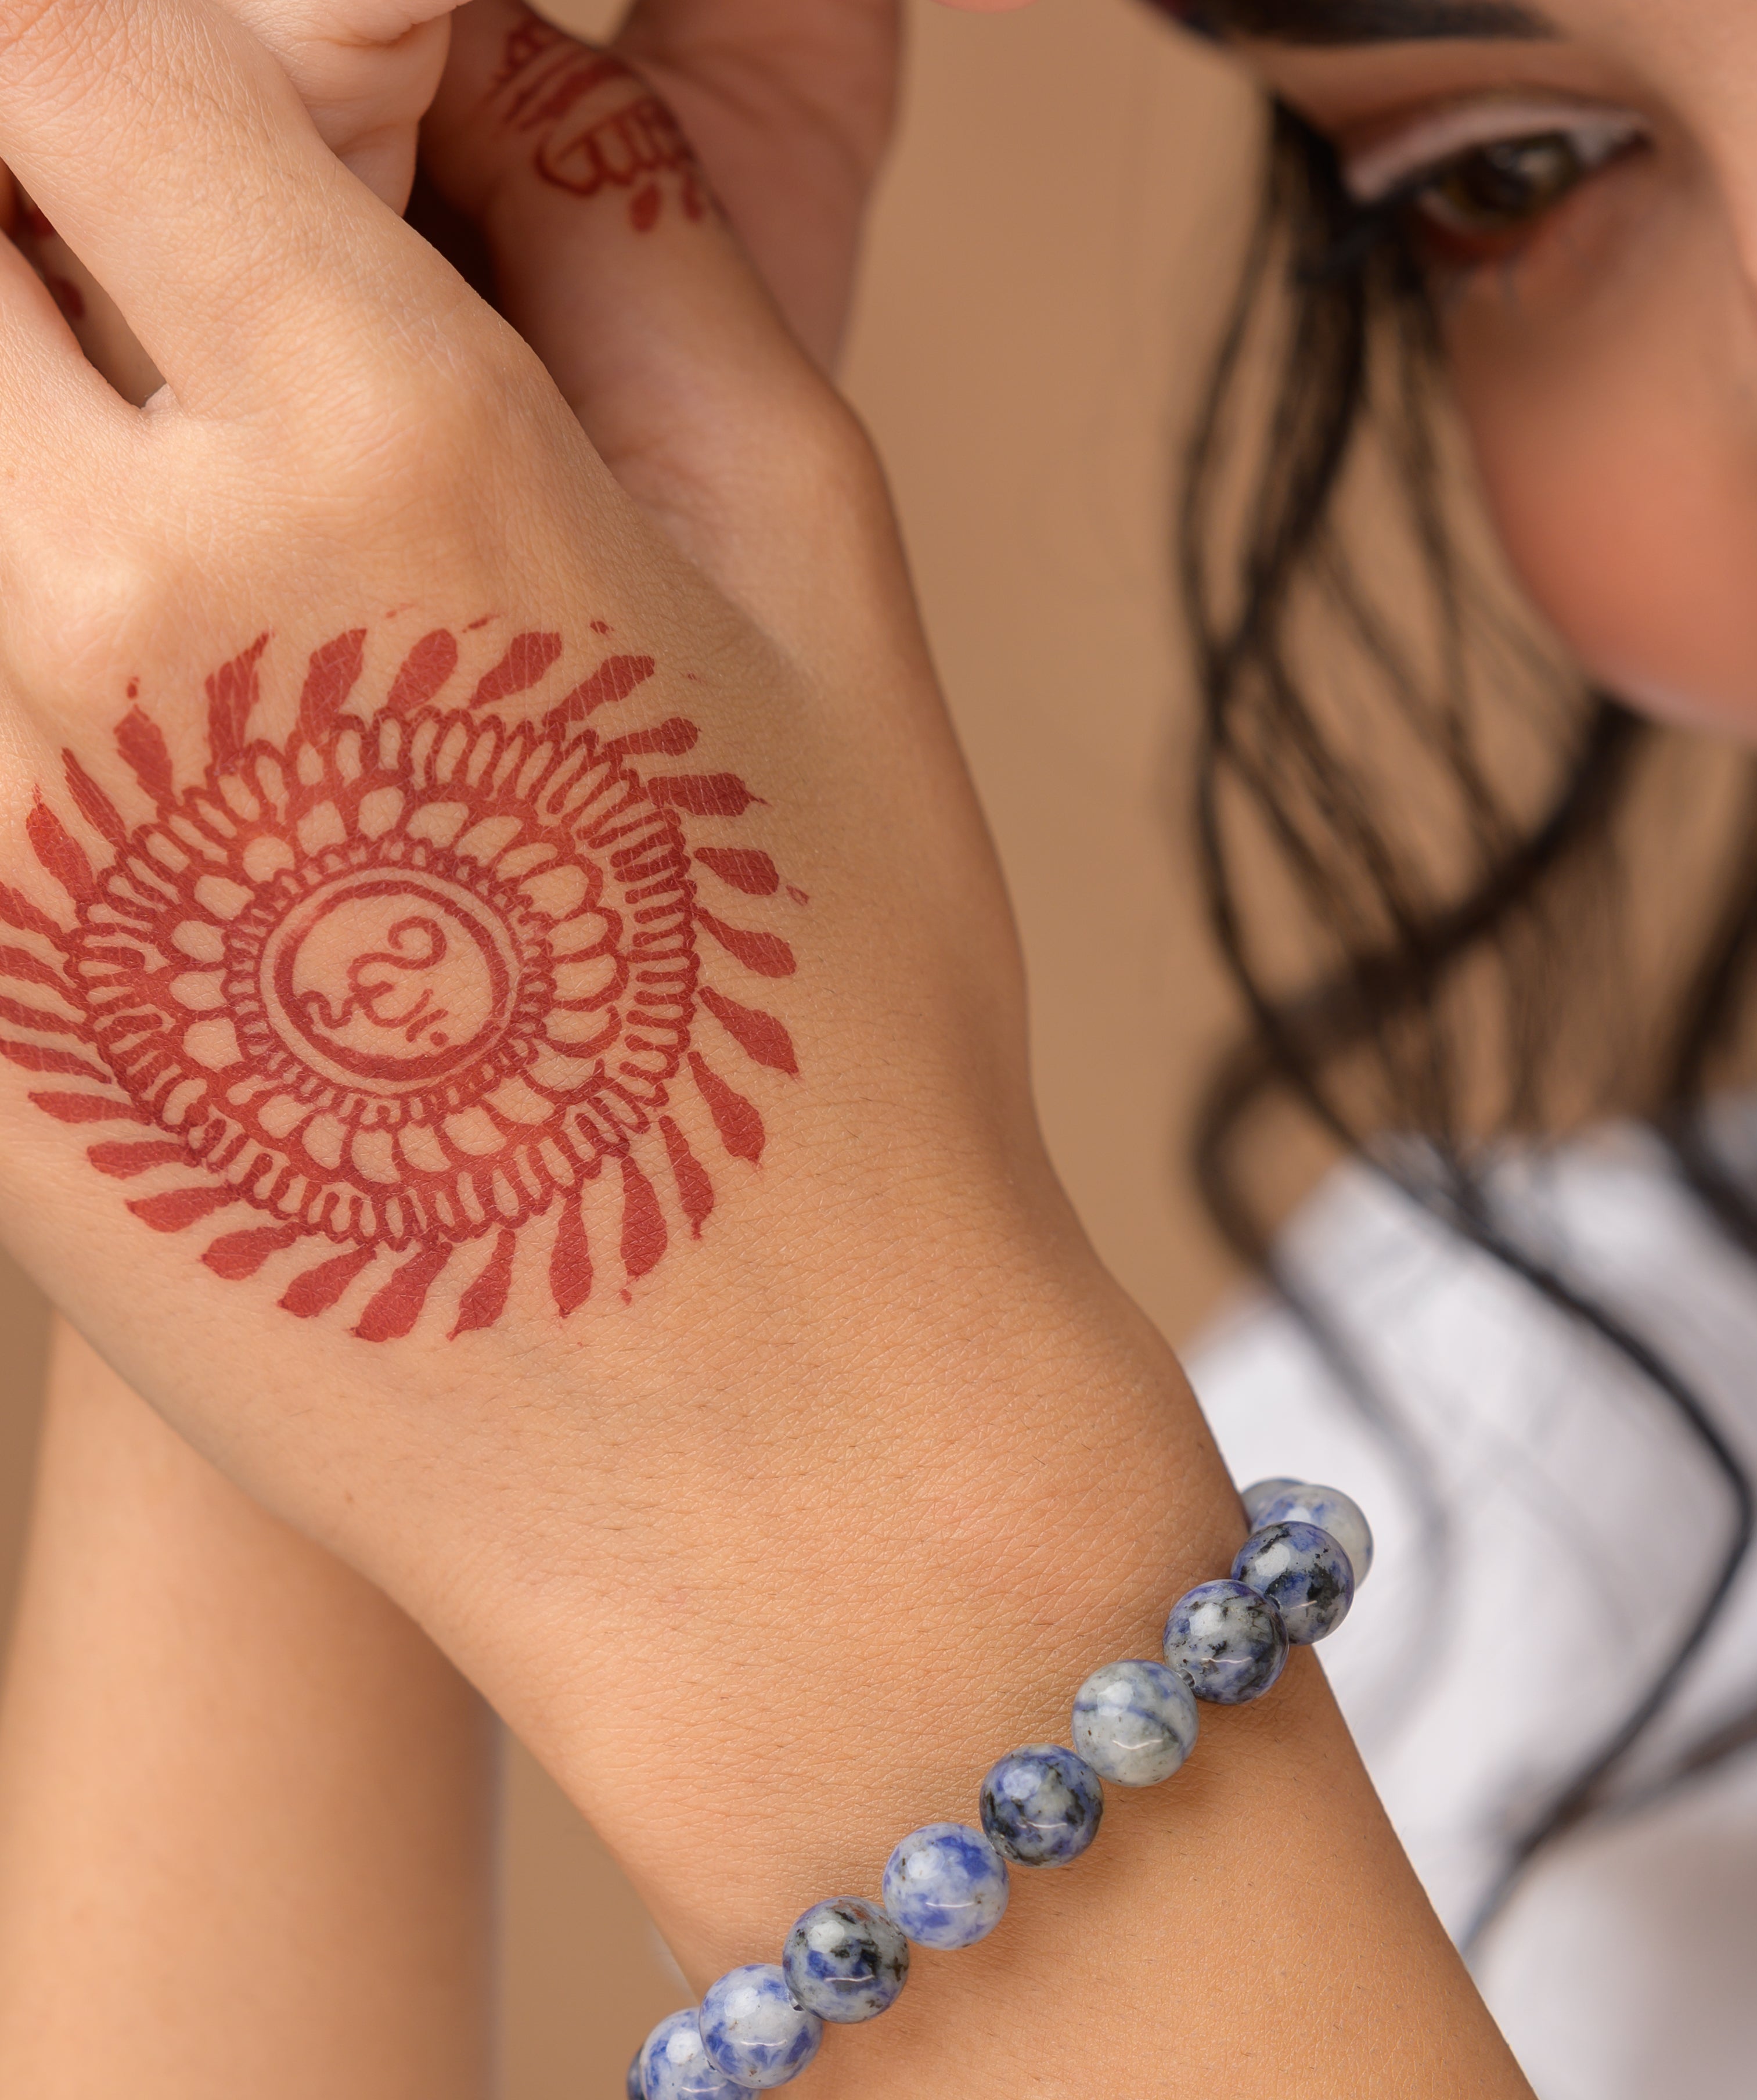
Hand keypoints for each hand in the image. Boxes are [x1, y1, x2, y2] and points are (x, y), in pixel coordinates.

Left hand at [0, 0, 1222, 1962]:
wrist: (770, 1470)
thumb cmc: (842, 1051)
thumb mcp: (826, 597)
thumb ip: (646, 256)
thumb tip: (498, 70)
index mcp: (386, 462)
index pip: (83, 62)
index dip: (130, 78)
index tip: (204, 156)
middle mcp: (137, 623)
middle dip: (32, 256)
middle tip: (148, 368)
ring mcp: (4, 839)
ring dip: (13, 498)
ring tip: (164, 616)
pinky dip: (12, 713)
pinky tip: (165, 789)